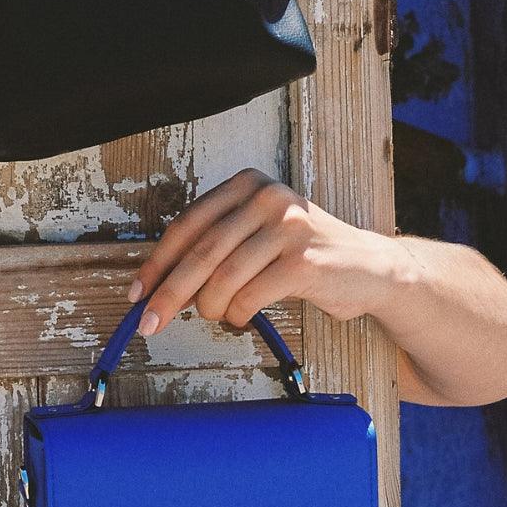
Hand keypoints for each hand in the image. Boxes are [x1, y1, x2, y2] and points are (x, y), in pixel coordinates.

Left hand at [128, 168, 396, 335]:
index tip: (137, 292)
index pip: (187, 224)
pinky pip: (250, 296)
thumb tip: (158, 283)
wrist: (370, 269)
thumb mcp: (255, 235)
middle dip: (169, 293)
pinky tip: (242, 316)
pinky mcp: (304, 261)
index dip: (157, 262)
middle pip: (200, 252)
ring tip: (215, 316)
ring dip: (209, 307)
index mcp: (247, 184)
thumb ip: (215, 247)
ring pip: (223, 277)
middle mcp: (267, 197)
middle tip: (149, 322)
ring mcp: (288, 226)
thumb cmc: (300, 256)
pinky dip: (237, 314)